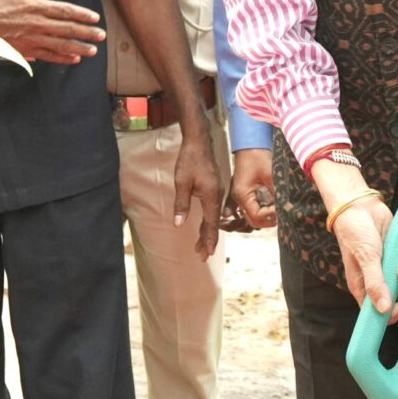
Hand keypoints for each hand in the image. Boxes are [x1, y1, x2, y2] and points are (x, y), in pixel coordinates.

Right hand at [0, 0, 103, 65]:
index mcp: (37, 6)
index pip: (65, 11)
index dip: (82, 15)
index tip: (95, 18)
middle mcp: (37, 23)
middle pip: (67, 29)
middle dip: (86, 33)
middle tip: (101, 36)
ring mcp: (32, 38)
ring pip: (60, 45)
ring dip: (78, 48)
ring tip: (93, 51)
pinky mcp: (26, 50)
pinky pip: (47, 55)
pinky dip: (61, 58)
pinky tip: (73, 59)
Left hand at [175, 133, 223, 258]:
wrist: (199, 142)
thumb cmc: (190, 160)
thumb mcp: (182, 183)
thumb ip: (181, 204)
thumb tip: (179, 224)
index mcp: (212, 196)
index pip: (211, 224)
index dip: (210, 240)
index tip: (208, 253)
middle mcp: (218, 196)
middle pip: (214, 223)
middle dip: (208, 240)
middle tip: (202, 255)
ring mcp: (218, 192)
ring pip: (214, 217)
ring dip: (208, 231)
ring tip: (201, 245)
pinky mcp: (215, 188)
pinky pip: (213, 209)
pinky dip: (209, 221)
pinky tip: (205, 225)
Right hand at [226, 147, 276, 230]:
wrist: (250, 144)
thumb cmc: (257, 155)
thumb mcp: (270, 174)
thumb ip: (276, 192)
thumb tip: (285, 206)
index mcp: (243, 194)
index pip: (256, 216)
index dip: (270, 216)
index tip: (280, 209)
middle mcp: (240, 198)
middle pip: (253, 220)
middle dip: (268, 220)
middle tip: (281, 214)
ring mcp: (242, 196)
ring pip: (253, 216)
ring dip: (266, 216)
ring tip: (278, 210)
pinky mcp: (246, 193)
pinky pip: (254, 208)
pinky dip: (263, 210)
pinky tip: (273, 205)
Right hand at [331, 194, 397, 322]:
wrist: (361, 206)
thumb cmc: (356, 232)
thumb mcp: (365, 258)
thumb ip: (375, 283)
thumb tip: (383, 310)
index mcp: (364, 286)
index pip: (380, 311)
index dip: (391, 312)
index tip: (397, 305)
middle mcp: (380, 280)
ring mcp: (392, 268)